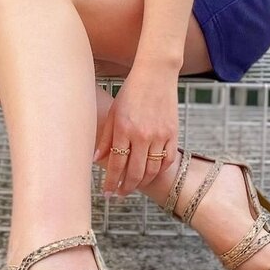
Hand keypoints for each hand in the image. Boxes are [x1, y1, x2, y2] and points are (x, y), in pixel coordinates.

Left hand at [93, 64, 177, 197]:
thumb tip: (96, 160)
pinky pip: (168, 160)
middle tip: (119, 195)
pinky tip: (151, 173)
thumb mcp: (113, 112)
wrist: (156, 74)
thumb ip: (105, 138)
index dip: (111, 182)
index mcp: (124, 129)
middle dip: (125, 188)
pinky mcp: (173, 133)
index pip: (116, 164)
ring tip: (133, 187)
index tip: (106, 193)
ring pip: (152, 170)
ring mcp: (160, 135)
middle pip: (135, 172)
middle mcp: (143, 135)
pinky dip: (159, 171)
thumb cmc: (130, 91)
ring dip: (142, 183)